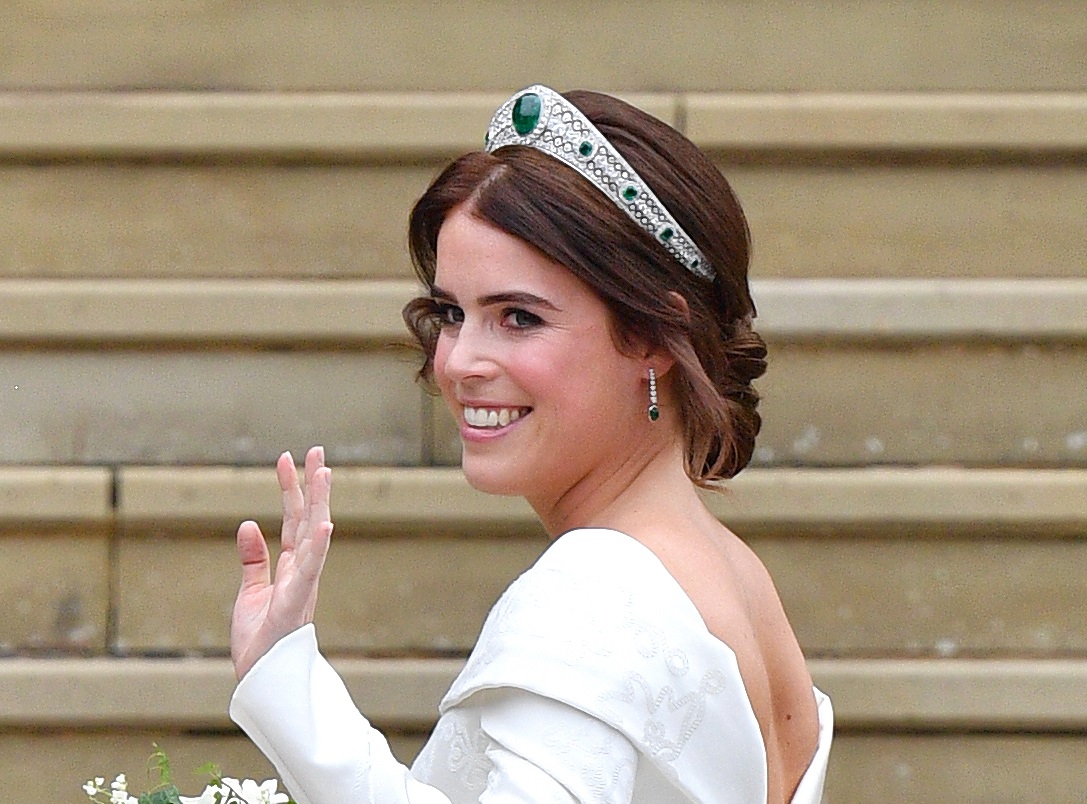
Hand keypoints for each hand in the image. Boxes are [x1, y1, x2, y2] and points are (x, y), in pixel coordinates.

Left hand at [231, 446, 332, 679]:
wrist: (259, 680)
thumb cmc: (259, 641)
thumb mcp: (250, 592)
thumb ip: (253, 559)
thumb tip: (247, 524)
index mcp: (293, 567)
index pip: (294, 519)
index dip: (291, 488)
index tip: (288, 458)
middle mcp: (303, 571)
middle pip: (309, 518)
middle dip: (313, 484)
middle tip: (316, 450)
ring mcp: (302, 584)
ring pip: (314, 537)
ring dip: (320, 504)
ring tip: (324, 472)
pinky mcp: (294, 602)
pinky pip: (310, 571)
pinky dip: (318, 547)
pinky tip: (324, 523)